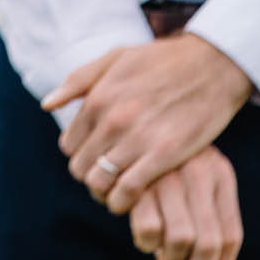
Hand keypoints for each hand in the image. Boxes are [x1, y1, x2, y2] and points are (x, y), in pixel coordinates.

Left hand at [44, 35, 253, 214]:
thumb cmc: (163, 60)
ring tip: (118, 191)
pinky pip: (129, 192)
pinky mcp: (164, 155)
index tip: (96, 159)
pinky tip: (132, 198)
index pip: (69, 145)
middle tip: (108, 178)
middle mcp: (112, 119)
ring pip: (100, 184)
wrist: (212, 64)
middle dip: (91, 176)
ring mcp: (137, 138)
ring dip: (105, 193)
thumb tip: (47, 104)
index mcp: (98, 97)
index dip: (80, 155)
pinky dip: (124, 201)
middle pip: (81, 168)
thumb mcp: (117, 58)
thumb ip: (79, 80)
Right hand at [127, 146, 241, 259]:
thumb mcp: (200, 173)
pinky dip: (145, 243)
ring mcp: (168, 175)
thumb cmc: (172, 157)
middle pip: (208, 243)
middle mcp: (199, 173)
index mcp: (220, 173)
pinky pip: (147, 230)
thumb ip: (210, 211)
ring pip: (180, 240)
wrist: (139, 113)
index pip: (229, 235)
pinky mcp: (137, 179)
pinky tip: (143, 237)